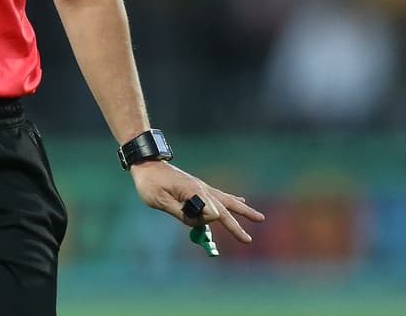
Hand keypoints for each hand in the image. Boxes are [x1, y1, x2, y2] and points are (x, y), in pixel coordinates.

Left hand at [129, 160, 263, 243]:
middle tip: (248, 241)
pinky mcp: (197, 186)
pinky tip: (241, 201)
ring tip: (259, 217)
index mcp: (194, 191)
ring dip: (243, 210)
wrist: (146, 163)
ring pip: (227, 201)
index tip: (190, 220)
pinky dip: (232, 200)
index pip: (211, 213)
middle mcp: (202, 188)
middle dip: (237, 225)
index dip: (203, 221)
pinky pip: (219, 195)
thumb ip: (182, 212)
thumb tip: (203, 219)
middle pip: (225, 208)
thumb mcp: (160, 201)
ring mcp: (201, 187)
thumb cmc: (150, 183)